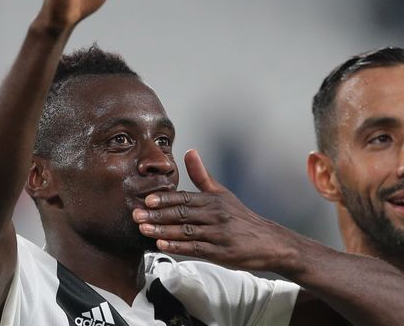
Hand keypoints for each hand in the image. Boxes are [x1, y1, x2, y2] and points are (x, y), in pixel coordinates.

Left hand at [133, 150, 300, 271]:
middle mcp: (215, 216)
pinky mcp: (220, 252)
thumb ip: (202, 175)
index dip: (165, 199)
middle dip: (157, 215)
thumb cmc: (241, 217)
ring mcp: (218, 234)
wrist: (268, 241)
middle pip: (182, 214)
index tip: (146, 200)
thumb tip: (189, 151)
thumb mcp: (222, 193)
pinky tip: (163, 245)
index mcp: (213, 200)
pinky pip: (196, 249)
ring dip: (163, 231)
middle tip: (136, 215)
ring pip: (186, 231)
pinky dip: (178, 247)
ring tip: (143, 230)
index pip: (185, 198)